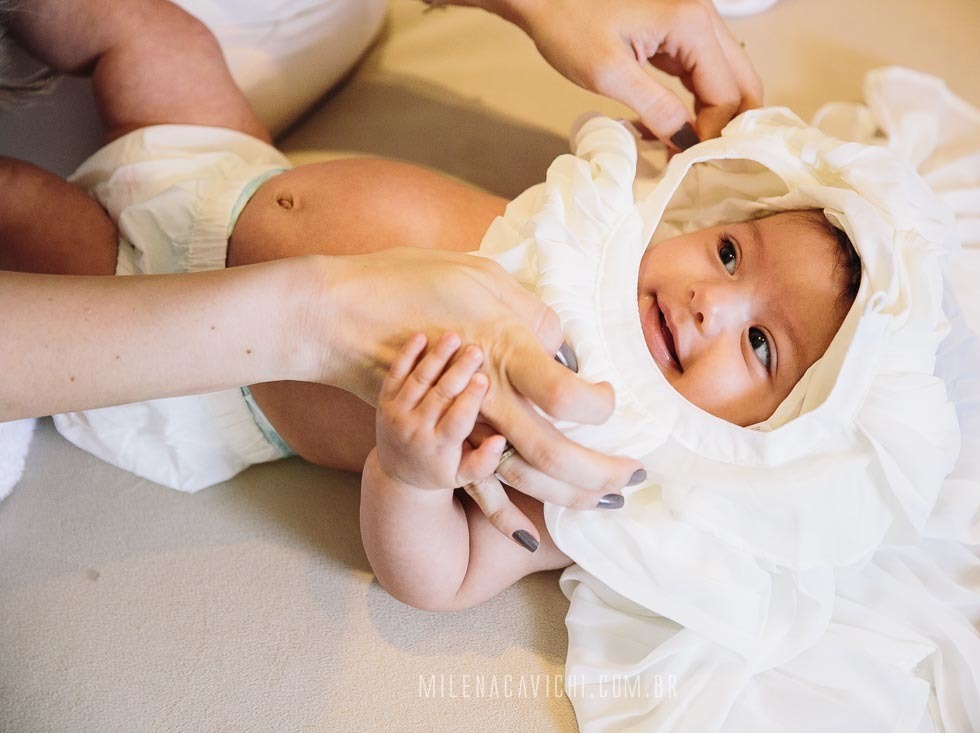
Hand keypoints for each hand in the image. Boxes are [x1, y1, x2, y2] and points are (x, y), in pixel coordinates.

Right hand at [303, 250, 643, 497]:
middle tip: (634, 478)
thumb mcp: (481, 278)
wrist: (339, 314)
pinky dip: (503, 516)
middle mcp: (487, 398)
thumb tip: (563, 348)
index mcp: (504, 350)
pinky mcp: (437, 438)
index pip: (569, 395)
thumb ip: (530, 313)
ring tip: (604, 503)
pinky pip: (476, 488)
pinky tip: (526, 536)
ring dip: (567, 496)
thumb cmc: (410, 283)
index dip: (599, 403)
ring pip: (522, 479)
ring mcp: (460, 424)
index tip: (611, 400)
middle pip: (554, 454)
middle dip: (599, 473)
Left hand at [376, 332, 505, 488]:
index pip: (456, 420)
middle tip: (476, 351)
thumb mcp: (463, 476)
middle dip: (458, 371)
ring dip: (436, 357)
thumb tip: (500, 439)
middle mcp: (414, 429)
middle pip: (439, 395)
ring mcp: (397, 413)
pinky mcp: (384, 400)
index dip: (470, 399)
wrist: (397, 473)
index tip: (485, 379)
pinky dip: (407, 354)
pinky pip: (395, 373)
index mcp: (437, 447)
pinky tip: (421, 336)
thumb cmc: (439, 470)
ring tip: (453, 337)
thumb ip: (485, 461)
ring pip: (418, 380)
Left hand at [474, 0, 762, 145]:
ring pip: (727, 77)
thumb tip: (689, 144)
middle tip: (701, 160)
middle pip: (741, 82)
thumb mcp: (610, 74)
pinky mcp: (678, 32)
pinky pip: (703, 71)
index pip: (726, 93)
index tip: (684, 161)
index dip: (711, 133)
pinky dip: (697, 101)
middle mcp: (703, 17)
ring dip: (712, 115)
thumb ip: (656, 109)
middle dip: (726, 124)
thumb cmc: (569, 26)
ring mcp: (693, 22)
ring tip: (686, 147)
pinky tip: (674, 125)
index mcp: (692, 24)